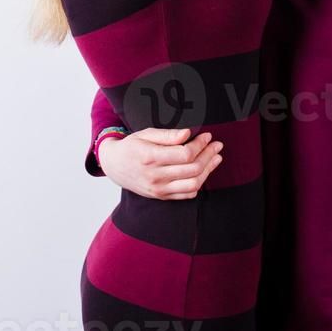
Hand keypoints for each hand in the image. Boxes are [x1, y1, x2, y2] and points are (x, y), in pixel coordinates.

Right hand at [98, 127, 222, 199]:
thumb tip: (188, 133)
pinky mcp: (160, 196)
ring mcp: (158, 189)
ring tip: (216, 158)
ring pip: (193, 184)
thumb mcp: (145, 134)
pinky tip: (204, 172)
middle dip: (209, 155)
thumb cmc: (132, 146)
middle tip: (217, 145)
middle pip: (192, 169)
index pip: (185, 154)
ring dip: (208, 170)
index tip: (208, 136)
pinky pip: (186, 194)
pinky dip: (199, 184)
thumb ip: (167, 135)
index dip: (200, 145)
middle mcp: (155, 176)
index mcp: (151, 157)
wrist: (114, 166)